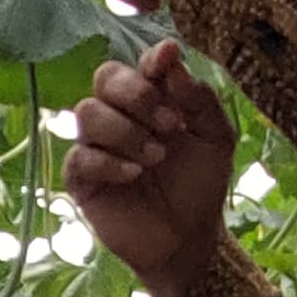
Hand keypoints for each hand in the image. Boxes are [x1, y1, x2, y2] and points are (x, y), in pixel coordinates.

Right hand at [67, 41, 236, 296]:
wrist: (187, 239)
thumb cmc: (200, 186)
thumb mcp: (216, 139)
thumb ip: (200, 99)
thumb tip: (173, 64)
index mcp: (152, 100)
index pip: (142, 65)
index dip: (152, 58)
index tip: (169, 56)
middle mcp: (120, 115)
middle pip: (105, 77)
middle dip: (136, 93)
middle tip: (168, 123)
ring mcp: (97, 145)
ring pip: (88, 112)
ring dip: (126, 131)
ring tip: (156, 157)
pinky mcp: (82, 179)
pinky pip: (80, 156)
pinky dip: (110, 162)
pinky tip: (134, 175)